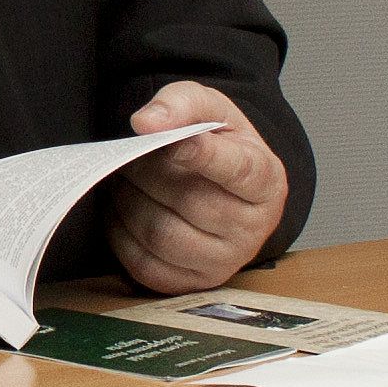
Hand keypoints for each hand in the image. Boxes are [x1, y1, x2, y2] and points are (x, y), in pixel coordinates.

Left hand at [106, 83, 290, 293]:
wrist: (224, 188)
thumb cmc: (219, 145)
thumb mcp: (210, 110)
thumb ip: (182, 104)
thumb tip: (146, 123)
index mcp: (266, 181)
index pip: (238, 171)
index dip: (204, 156)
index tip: (172, 143)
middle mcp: (252, 228)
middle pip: (188, 201)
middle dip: (147, 173)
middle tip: (131, 155)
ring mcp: (224, 261)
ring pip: (161, 235)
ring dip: (128, 202)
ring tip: (124, 180)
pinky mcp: (192, 282)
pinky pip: (144, 264)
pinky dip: (121, 234)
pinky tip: (123, 210)